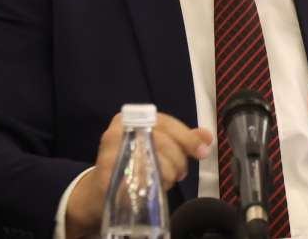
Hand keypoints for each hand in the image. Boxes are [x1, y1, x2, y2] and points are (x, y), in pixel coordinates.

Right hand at [65, 112, 212, 238]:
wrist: (101, 189)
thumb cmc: (135, 162)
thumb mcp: (159, 146)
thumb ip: (182, 140)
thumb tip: (207, 136)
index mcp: (132, 117)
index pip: (166, 123)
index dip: (187, 137)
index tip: (202, 151)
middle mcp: (118, 130)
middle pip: (161, 142)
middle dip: (178, 159)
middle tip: (181, 172)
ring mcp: (110, 152)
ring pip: (152, 161)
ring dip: (168, 174)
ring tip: (168, 179)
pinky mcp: (106, 175)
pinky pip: (140, 180)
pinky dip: (153, 184)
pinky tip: (156, 187)